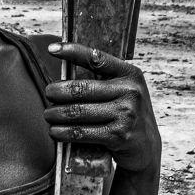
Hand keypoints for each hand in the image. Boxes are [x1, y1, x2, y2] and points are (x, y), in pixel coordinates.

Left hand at [44, 43, 160, 172]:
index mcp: (129, 74)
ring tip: (48, 114)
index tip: (51, 48)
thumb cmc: (125, 111)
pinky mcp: (118, 136)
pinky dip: (63, 132)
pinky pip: (82, 132)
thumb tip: (63, 70)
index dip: (72, 51)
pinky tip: (54, 131)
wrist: (147, 146)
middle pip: (81, 89)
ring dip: (56, 114)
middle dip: (57, 91)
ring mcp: (125, 114)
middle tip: (48, 93)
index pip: (96, 58)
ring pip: (78, 112)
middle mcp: (130, 92)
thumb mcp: (122, 89)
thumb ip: (101, 78)